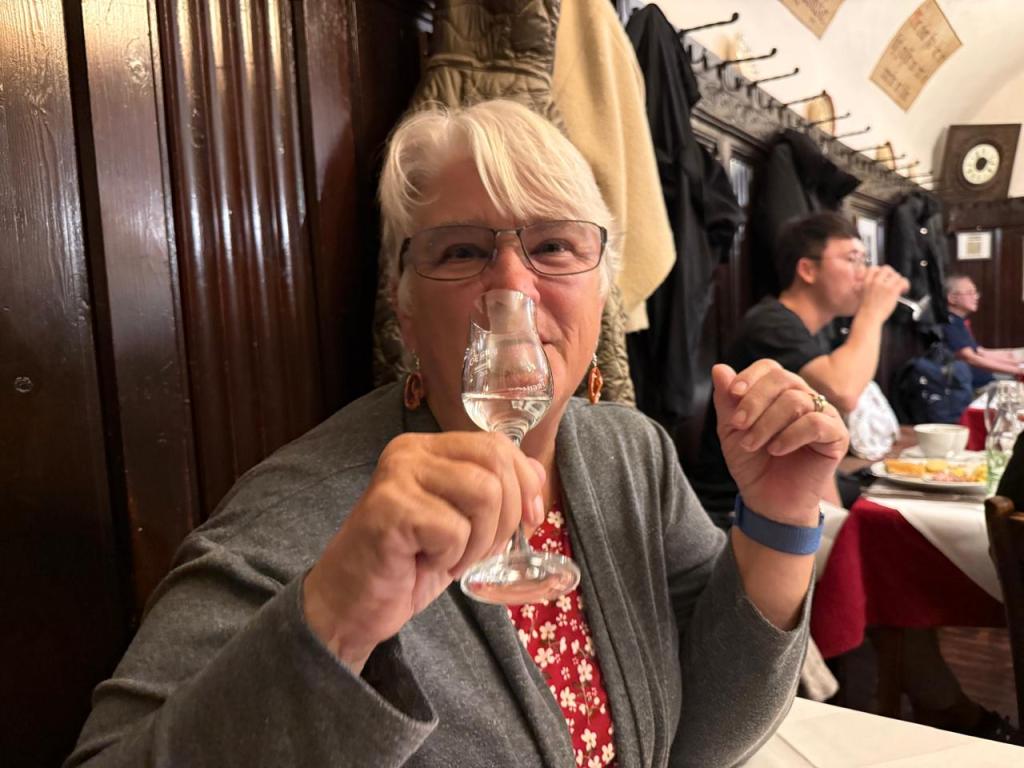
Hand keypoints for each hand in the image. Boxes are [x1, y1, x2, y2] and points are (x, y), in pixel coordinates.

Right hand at [303, 432, 544, 672]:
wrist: (352, 604)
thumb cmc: (408, 564)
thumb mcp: (464, 524)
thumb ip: (497, 493)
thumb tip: (538, 477)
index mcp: (428, 448)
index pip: (497, 445)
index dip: (526, 483)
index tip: (530, 520)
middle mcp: (410, 452)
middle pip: (496, 465)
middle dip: (506, 518)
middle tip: (479, 551)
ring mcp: (397, 477)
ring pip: (484, 494)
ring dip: (478, 541)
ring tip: (449, 558)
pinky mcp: (390, 509)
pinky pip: (454, 530)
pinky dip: (451, 558)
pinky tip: (423, 564)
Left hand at [713, 361, 848, 523]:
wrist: (768, 500)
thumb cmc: (752, 463)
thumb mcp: (731, 430)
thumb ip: (727, 400)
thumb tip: (719, 368)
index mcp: (780, 392)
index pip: (770, 368)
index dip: (751, 376)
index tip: (733, 393)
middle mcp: (805, 398)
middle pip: (783, 379)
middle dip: (755, 401)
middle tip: (739, 426)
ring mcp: (824, 415)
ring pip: (797, 400)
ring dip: (767, 423)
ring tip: (752, 445)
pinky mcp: (837, 436)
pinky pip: (817, 423)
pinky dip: (791, 435)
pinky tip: (776, 450)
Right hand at [858, 265, 909, 322]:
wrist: (869, 318)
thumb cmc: (867, 311)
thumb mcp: (863, 294)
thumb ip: (871, 286)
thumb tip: (882, 282)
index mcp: (866, 282)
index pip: (874, 268)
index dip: (880, 271)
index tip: (884, 277)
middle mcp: (875, 281)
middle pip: (886, 268)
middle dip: (892, 274)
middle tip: (893, 282)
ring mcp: (884, 285)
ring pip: (896, 275)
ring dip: (899, 281)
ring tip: (899, 288)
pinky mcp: (892, 290)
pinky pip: (903, 281)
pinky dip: (905, 285)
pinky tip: (903, 290)